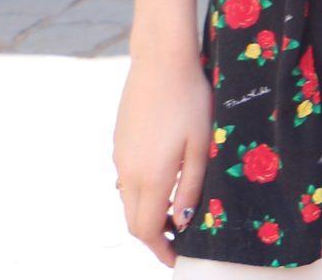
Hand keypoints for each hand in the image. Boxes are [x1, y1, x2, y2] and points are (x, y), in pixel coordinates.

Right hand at [114, 48, 212, 265]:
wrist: (161, 62)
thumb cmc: (190, 100)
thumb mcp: (201, 145)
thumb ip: (192, 186)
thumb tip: (182, 221)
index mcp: (150, 177)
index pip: (147, 230)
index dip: (162, 249)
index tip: (178, 259)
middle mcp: (128, 173)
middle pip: (133, 220)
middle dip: (153, 237)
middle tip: (178, 241)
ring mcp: (120, 157)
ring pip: (127, 201)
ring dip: (146, 214)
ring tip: (175, 214)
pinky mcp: (119, 143)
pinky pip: (126, 180)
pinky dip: (141, 194)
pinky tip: (163, 182)